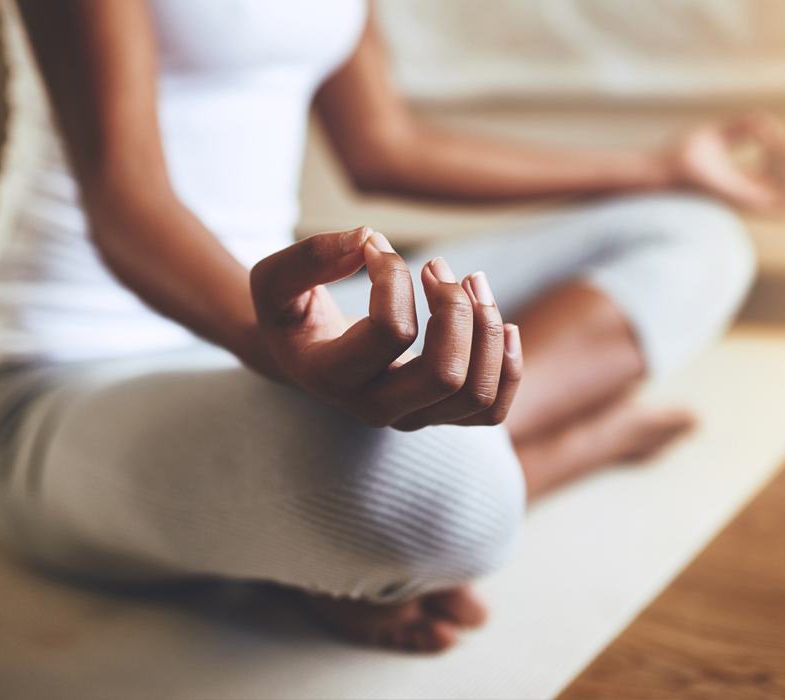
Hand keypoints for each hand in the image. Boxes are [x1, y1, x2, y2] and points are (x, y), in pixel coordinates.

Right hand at [249, 227, 521, 430]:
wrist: (299, 355)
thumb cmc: (290, 313)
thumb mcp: (276, 279)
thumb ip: (312, 257)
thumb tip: (369, 239)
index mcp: (333, 377)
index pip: (392, 332)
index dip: (395, 277)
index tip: (376, 245)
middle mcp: (375, 408)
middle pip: (446, 376)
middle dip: (456, 310)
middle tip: (438, 266)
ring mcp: (411, 416)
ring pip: (477, 394)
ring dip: (488, 330)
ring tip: (473, 282)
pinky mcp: (437, 413)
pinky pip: (492, 410)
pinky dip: (508, 366)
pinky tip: (503, 324)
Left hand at [668, 112, 784, 213]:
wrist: (660, 171)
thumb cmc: (678, 156)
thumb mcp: (718, 134)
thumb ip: (744, 127)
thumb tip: (771, 129)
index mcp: (743, 183)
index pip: (780, 175)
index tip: (776, 131)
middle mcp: (750, 196)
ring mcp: (750, 203)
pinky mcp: (747, 204)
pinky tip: (781, 152)